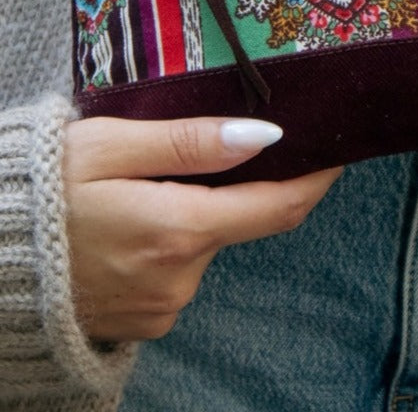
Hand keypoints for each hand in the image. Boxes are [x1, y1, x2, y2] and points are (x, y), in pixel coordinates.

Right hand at [63, 116, 342, 341]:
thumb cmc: (42, 189)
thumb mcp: (111, 146)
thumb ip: (191, 143)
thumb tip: (265, 137)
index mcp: (179, 230)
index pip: (277, 207)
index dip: (315, 177)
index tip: (337, 149)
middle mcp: (180, 278)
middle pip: (238, 221)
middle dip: (234, 186)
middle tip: (203, 146)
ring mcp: (162, 305)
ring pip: (205, 244)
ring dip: (195, 212)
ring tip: (145, 181)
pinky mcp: (143, 319)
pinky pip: (178, 270)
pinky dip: (172, 240)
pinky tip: (132, 220)